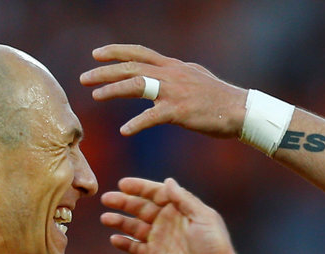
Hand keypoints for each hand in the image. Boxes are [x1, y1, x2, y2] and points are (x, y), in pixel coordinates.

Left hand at [81, 44, 246, 138]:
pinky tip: (124, 131)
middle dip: (104, 71)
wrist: (240, 110)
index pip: (138, 53)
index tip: (96, 54)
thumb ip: (177, 74)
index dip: (116, 52)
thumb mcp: (196, 77)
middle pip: (130, 67)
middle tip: (84, 77)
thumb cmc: (220, 98)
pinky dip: (136, 123)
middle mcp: (170, 74)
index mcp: (172, 66)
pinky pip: (151, 117)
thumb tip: (167, 72)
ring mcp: (174, 91)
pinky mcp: (179, 111)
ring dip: (113, 90)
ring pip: (136, 85)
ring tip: (95, 96)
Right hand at [100, 176, 240, 253]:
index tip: (123, 184)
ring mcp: (159, 240)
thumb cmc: (214, 245)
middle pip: (140, 208)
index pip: (155, 194)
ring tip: (106, 218)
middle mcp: (167, 222)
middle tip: (107, 199)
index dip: (139, 188)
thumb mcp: (203, 217)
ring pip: (134, 227)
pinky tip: (114, 238)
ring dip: (120, 221)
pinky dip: (124, 243)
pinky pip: (135, 248)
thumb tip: (168, 181)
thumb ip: (184, 200)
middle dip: (123, 202)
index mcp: (179, 209)